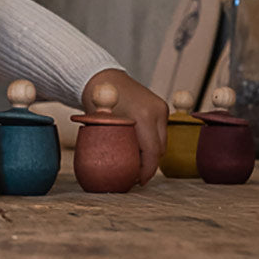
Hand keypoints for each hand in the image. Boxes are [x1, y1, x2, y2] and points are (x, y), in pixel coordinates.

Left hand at [82, 68, 167, 184]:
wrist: (104, 77)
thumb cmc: (97, 99)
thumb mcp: (100, 123)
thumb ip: (108, 144)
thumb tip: (112, 170)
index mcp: (144, 116)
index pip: (152, 152)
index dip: (146, 171)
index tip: (137, 181)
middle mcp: (157, 111)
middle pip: (160, 149)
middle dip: (148, 165)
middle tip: (133, 176)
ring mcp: (161, 108)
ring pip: (162, 142)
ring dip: (150, 155)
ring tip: (134, 164)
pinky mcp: (161, 108)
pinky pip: (159, 132)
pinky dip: (150, 143)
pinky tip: (137, 150)